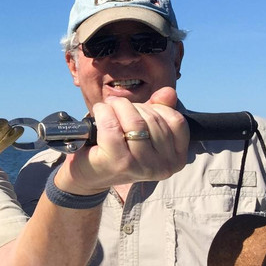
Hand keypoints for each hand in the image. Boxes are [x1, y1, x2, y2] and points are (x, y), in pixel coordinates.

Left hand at [60, 87, 187, 192]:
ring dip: (117, 106)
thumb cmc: (119, 149)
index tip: (139, 108)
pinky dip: (104, 113)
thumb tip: (167, 92)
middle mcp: (164, 167)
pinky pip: (112, 126)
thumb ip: (160, 110)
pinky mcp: (119, 163)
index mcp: (176, 158)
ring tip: (107, 107)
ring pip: (135, 121)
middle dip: (133, 106)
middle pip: (153, 119)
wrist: (89, 173)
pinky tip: (99, 112)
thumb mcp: (144, 129)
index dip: (157, 107)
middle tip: (117, 106)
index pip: (176, 121)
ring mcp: (142, 167)